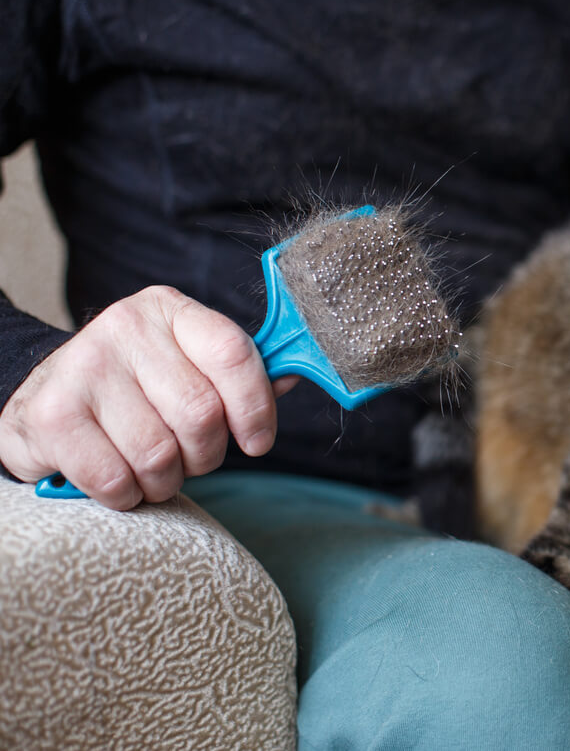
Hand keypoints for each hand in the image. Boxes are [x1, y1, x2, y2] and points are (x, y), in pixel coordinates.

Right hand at [0, 286, 295, 508]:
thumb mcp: (186, 366)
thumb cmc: (132, 390)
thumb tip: (293, 376)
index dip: (255, 407)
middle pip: (202, 414)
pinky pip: (116, 478)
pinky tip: (119, 479)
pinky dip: (125, 494)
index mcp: (171, 311)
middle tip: (189, 458)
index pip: (233, 354)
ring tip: (151, 469)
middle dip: (205, 454)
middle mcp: (126, 327)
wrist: (40, 400)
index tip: (257, 441)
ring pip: (160, 453)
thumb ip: (237, 374)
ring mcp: (84, 367)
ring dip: (165, 480)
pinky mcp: (52, 414)